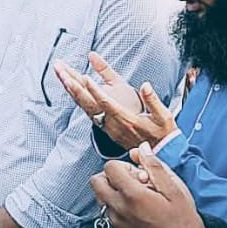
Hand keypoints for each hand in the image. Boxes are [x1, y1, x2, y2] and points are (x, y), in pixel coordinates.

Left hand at [53, 52, 177, 150]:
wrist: (161, 153)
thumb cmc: (163, 133)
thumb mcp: (163, 116)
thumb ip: (153, 100)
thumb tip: (145, 85)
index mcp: (127, 119)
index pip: (107, 103)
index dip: (95, 90)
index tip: (85, 77)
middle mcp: (114, 125)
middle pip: (90, 105)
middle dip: (76, 88)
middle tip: (63, 74)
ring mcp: (109, 128)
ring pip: (87, 109)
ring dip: (74, 93)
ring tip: (63, 78)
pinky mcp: (107, 130)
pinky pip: (90, 114)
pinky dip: (80, 102)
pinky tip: (73, 92)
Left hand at [90, 144, 205, 227]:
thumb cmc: (183, 226)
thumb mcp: (176, 190)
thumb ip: (155, 167)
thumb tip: (142, 149)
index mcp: (132, 195)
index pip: (109, 167)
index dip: (124, 166)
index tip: (139, 173)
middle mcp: (119, 209)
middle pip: (96, 182)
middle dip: (112, 177)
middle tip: (133, 183)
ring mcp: (116, 224)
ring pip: (101, 199)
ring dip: (114, 193)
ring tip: (138, 199)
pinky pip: (109, 215)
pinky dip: (118, 209)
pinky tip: (138, 213)